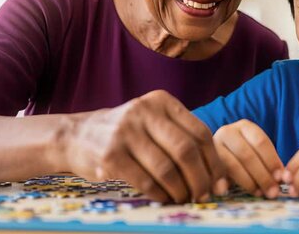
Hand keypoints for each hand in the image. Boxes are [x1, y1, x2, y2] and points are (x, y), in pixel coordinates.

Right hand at [61, 90, 226, 202]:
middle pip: (186, 150)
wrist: (77, 135)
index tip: (220, 183)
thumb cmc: (127, 134)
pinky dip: (160, 194)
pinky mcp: (110, 155)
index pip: (199, 132)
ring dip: (181, 190)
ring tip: (184, 198)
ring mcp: (125, 132)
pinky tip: (164, 198)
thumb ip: (182, 138)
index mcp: (161, 101)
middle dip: (201, 179)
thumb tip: (219, 176)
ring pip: (167, 168)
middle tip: (204, 195)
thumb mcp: (153, 122)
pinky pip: (146, 181)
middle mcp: (144, 111)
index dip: (214, 161)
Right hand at [213, 119, 283, 197]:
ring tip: (259, 193)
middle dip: (262, 175)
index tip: (281, 178)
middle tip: (273, 191)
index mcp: (244, 126)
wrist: (217, 154)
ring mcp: (214, 145)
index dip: (271, 161)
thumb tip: (283, 179)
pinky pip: (220, 174)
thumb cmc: (242, 154)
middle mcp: (227, 131)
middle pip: (247, 155)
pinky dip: (231, 184)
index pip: (260, 142)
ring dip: (249, 182)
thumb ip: (269, 163)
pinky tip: (242, 192)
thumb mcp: (256, 152)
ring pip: (233, 165)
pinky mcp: (206, 160)